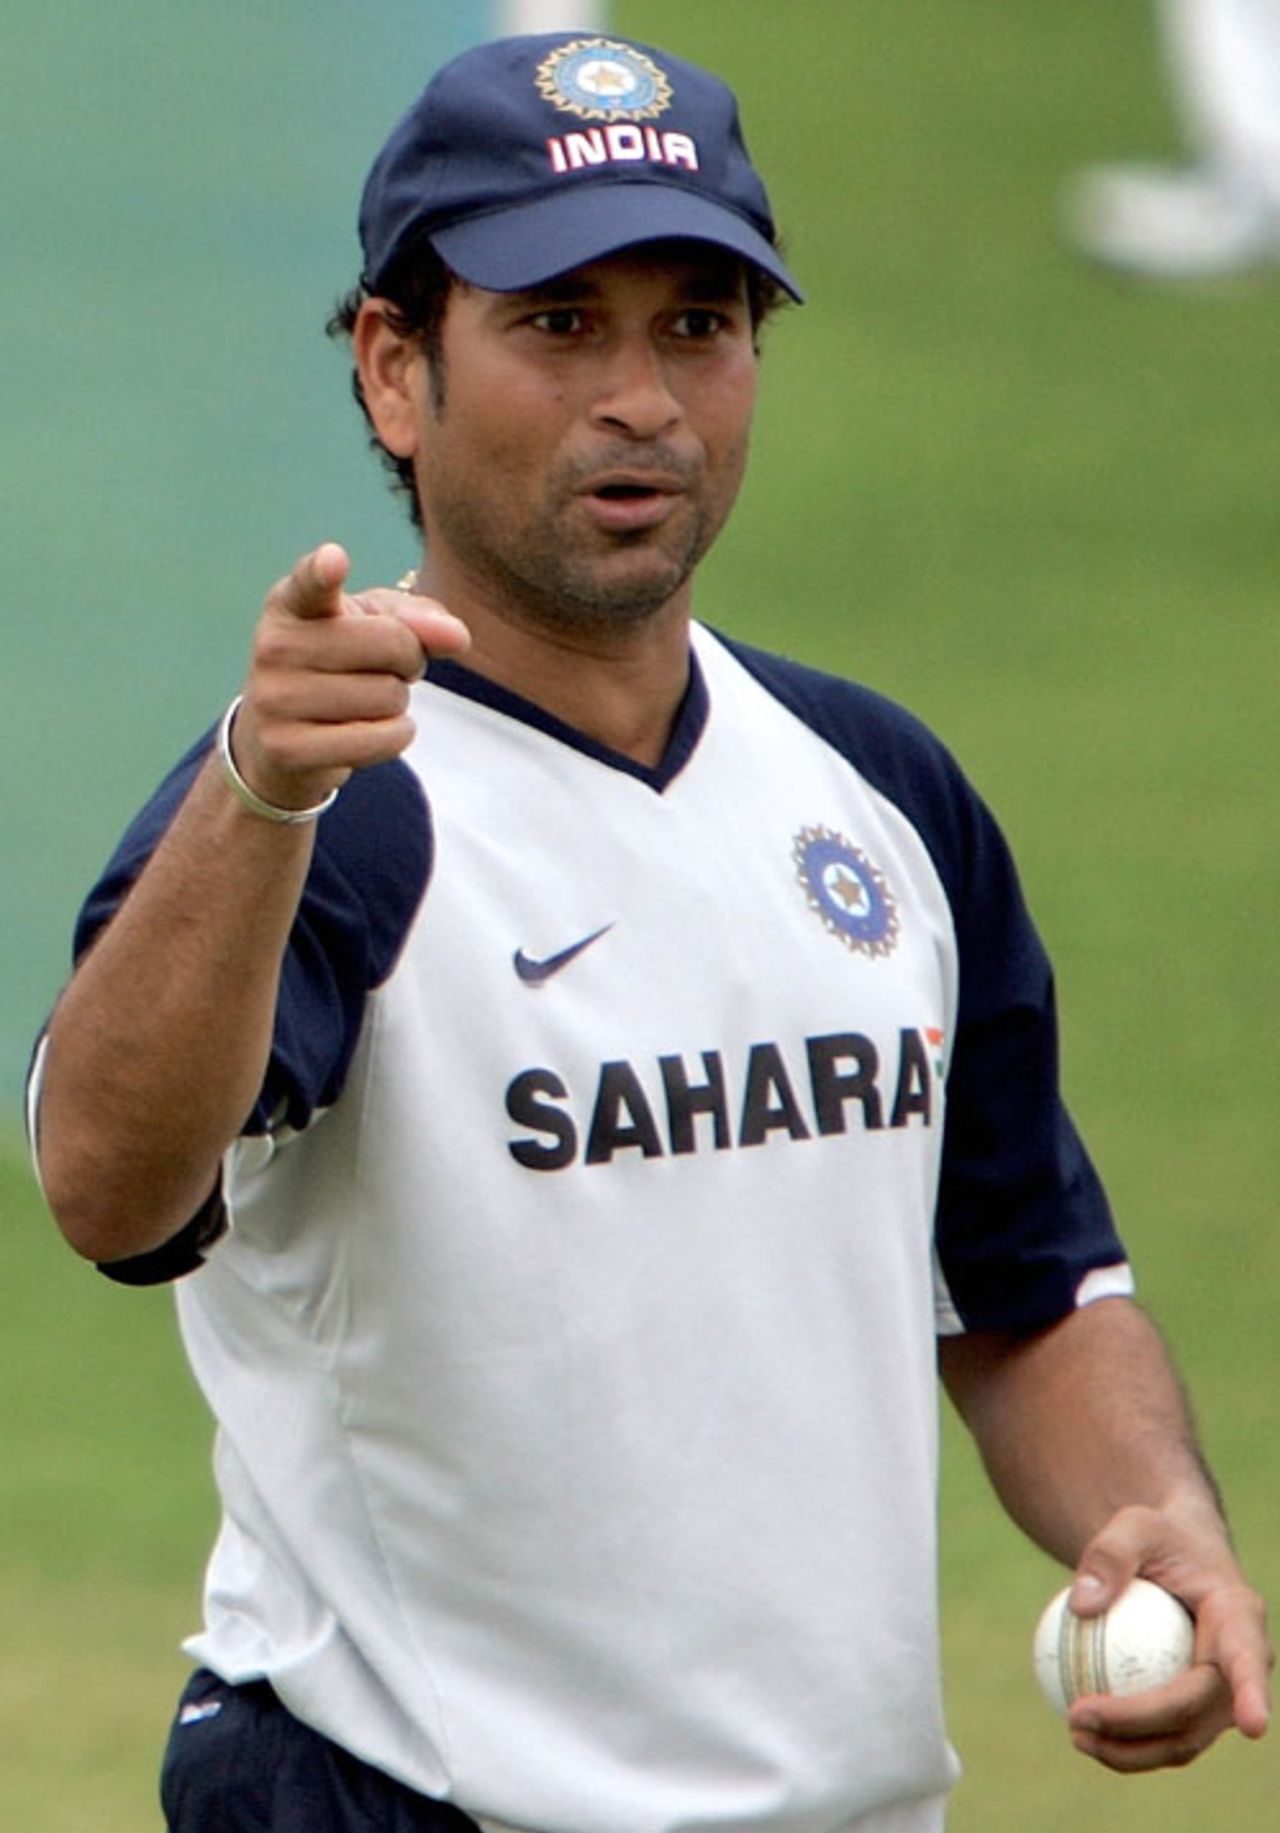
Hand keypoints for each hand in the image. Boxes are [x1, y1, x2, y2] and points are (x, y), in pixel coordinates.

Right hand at [229, 543, 469, 809]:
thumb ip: (421, 619)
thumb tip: (458, 637)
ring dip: (397, 703)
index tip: (334, 560)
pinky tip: (372, 730)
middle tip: (382, 668)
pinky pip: (381, 740)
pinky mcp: (287, 749)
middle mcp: (275, 646)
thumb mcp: (374, 626)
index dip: (324, 571)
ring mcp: (276, 699)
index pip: (311, 583)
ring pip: (390, 697)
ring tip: (364, 700)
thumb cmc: (338, 665)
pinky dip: (396, 736)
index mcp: (292, 603)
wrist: (278, 737)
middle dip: (408, 659)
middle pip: (392, 643)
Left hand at [1064, 1502, 1271, 1770]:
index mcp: (1238, 1616)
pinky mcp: (1195, 1710)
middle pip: (1197, 1710)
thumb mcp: (1134, 1524)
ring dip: (1131, 1751)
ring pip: (1183, 1740)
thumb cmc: (1158, 1536)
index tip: (1252, 1726)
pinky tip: (1084, 1733)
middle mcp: (1240, 1664)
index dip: (1252, 1694)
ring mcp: (1220, 1695)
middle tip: (1079, 1718)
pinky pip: (1164, 1737)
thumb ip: (1109, 1554)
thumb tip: (1081, 1607)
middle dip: (1141, 1726)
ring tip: (1075, 1734)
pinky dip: (1126, 1743)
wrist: (1175, 1555)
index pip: (1247, 1659)